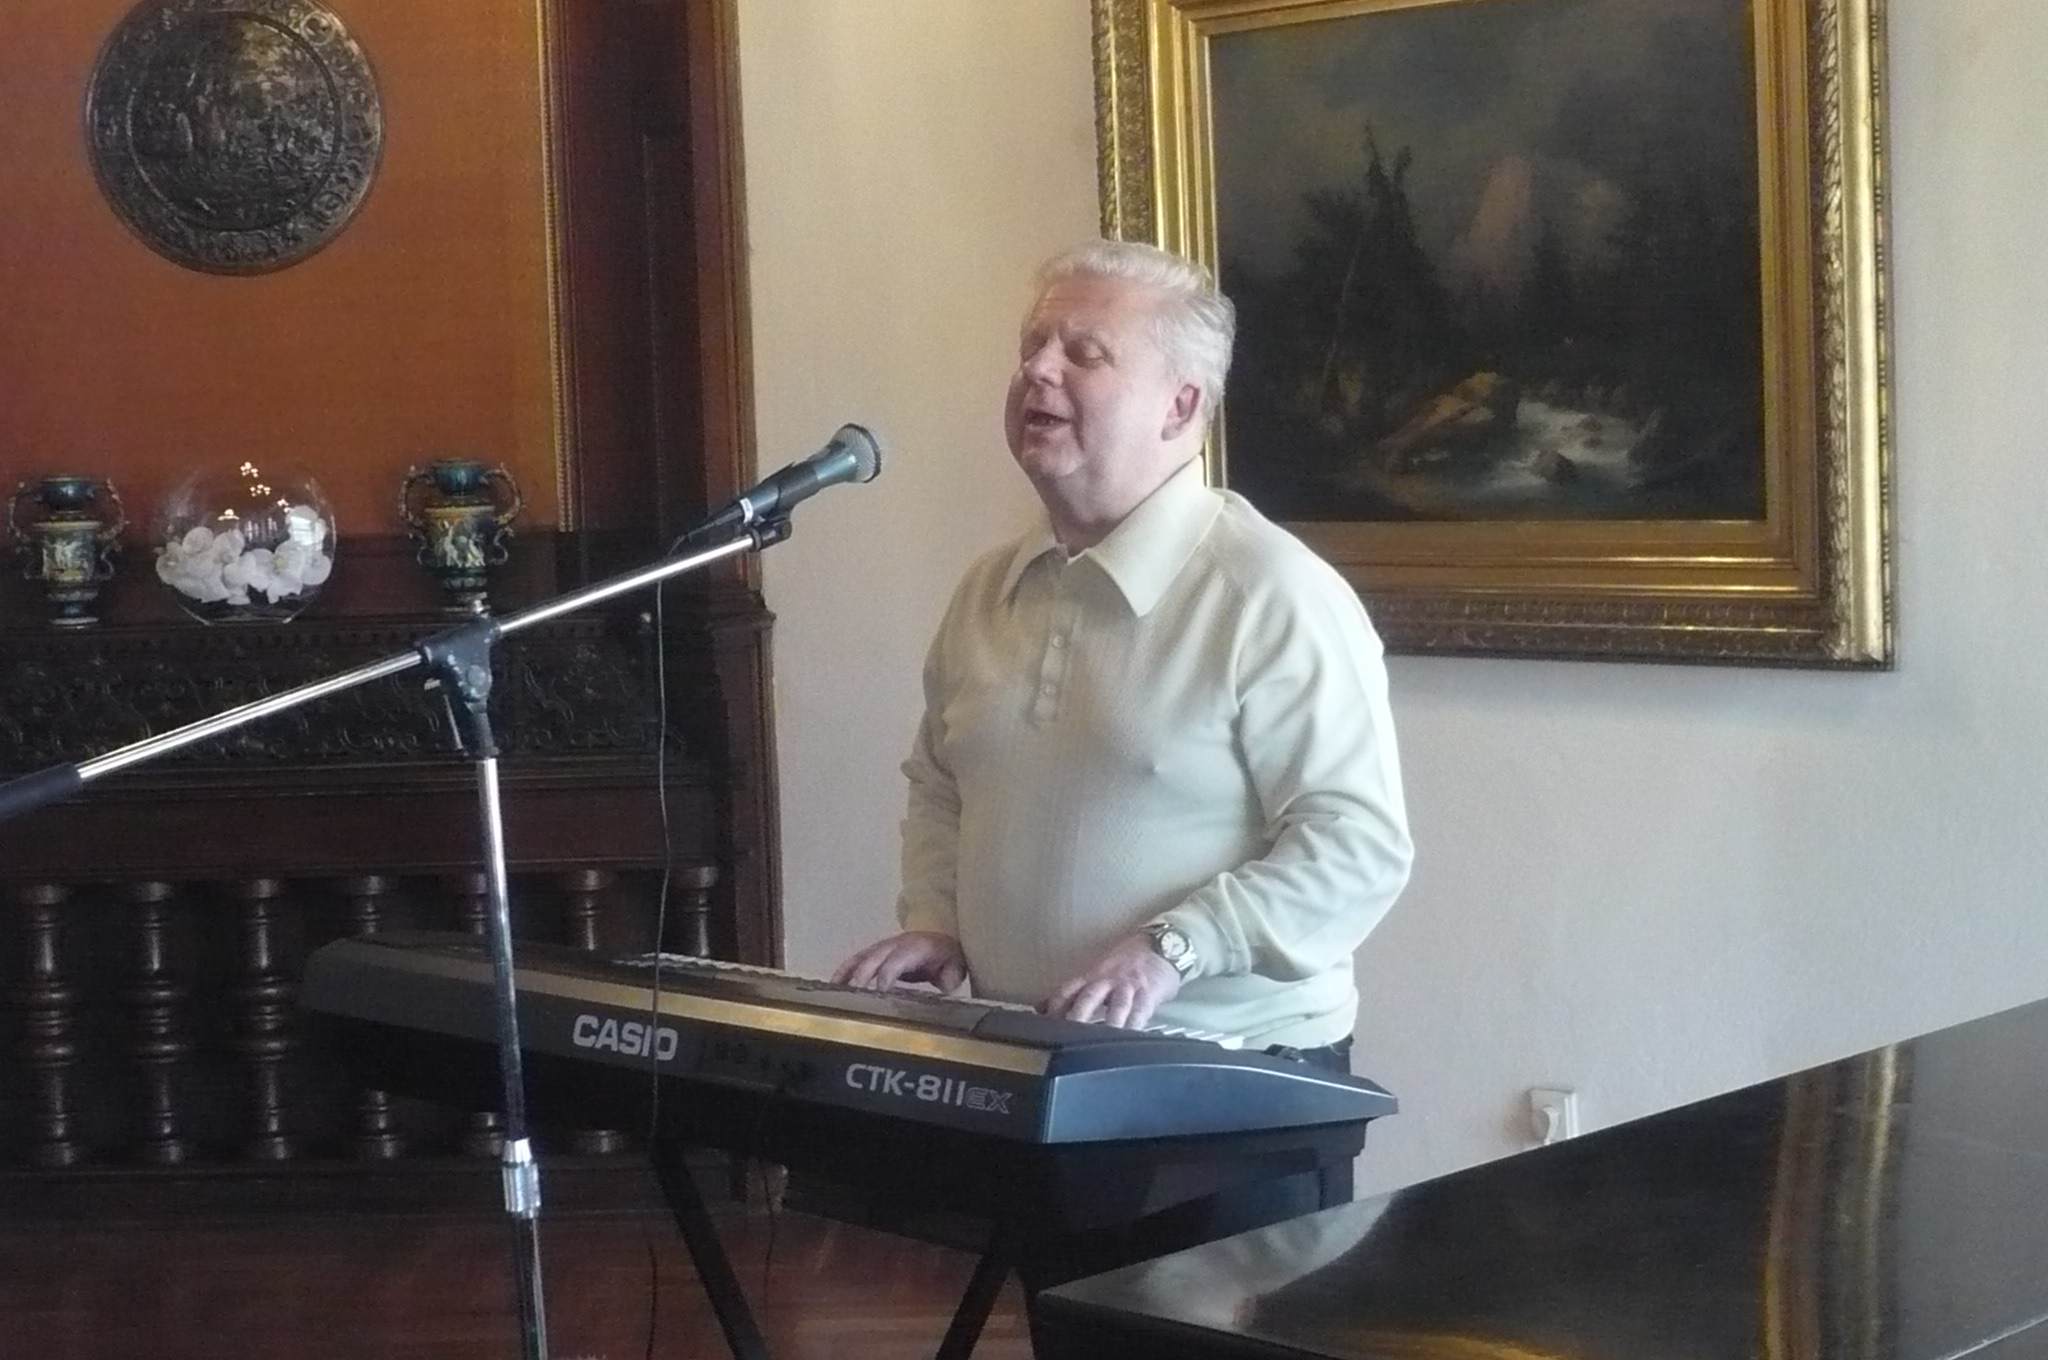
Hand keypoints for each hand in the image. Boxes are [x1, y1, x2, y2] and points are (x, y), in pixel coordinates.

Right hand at [831, 930, 968, 992]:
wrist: (944, 942)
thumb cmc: (948, 958)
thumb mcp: (955, 968)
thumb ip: (949, 977)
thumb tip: (943, 984)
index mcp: (916, 947)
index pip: (897, 961)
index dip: (886, 975)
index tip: (878, 993)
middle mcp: (896, 944)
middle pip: (873, 958)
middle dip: (861, 976)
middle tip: (851, 996)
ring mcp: (883, 947)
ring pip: (861, 957)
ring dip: (847, 972)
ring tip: (833, 990)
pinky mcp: (876, 953)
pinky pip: (857, 960)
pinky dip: (844, 970)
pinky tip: (833, 984)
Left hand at [1044, 933, 1181, 1029]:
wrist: (1163, 946)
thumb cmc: (1129, 960)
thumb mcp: (1100, 969)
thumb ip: (1076, 989)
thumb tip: (1043, 1007)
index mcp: (1091, 974)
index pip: (1066, 991)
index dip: (1053, 1009)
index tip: (1042, 1027)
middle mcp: (1106, 980)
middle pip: (1087, 999)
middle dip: (1076, 1018)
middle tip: (1065, 1038)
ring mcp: (1128, 987)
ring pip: (1116, 1007)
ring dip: (1107, 1025)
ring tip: (1099, 1043)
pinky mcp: (1148, 995)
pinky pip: (1140, 1013)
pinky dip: (1134, 1027)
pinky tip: (1130, 1040)